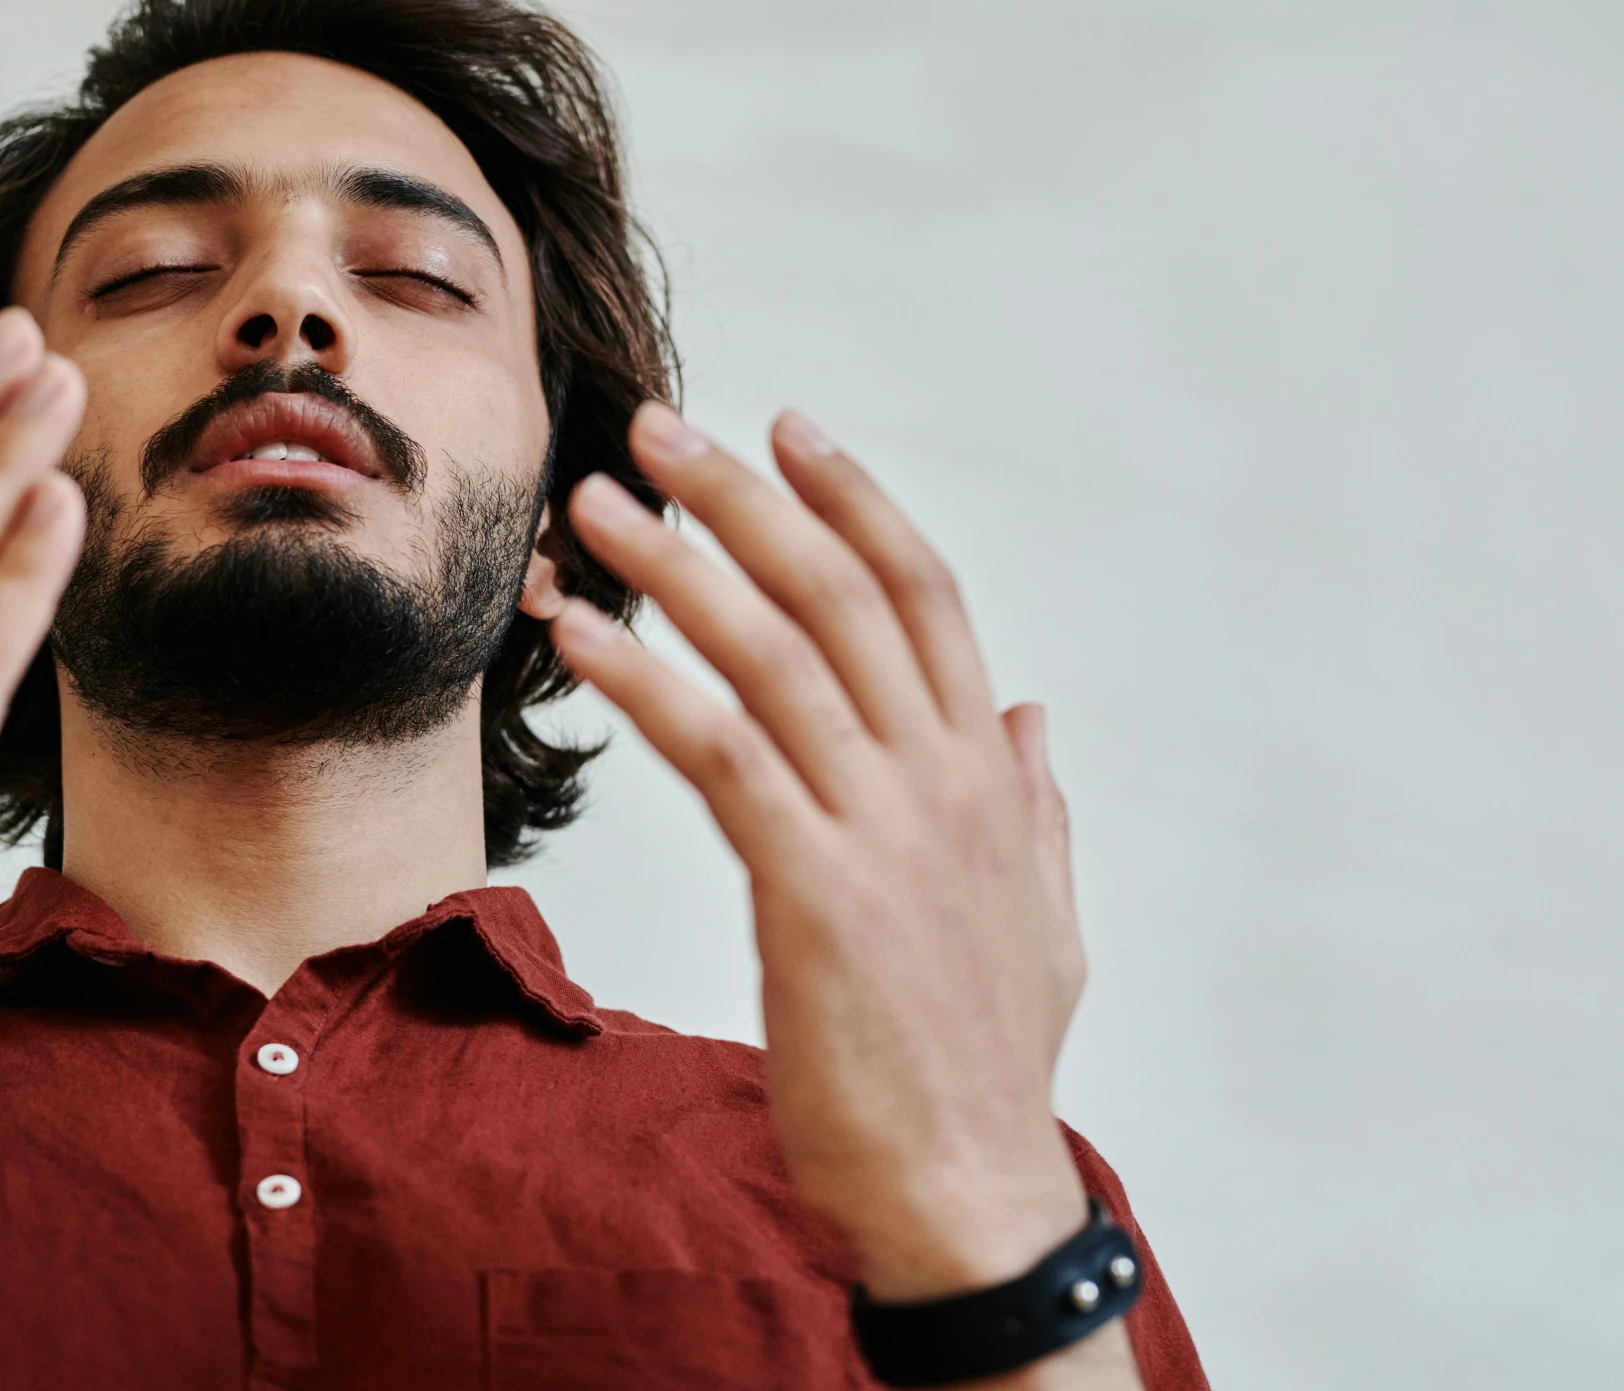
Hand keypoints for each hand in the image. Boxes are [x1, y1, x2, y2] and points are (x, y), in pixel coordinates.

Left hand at [547, 403, 1088, 1299]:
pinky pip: (723, 756)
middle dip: (744, 498)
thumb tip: (1028, 712)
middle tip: (657, 427)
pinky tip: (583, 639)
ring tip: (596, 508)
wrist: (969, 1195)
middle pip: (839, 594)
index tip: (789, 429)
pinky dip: (646, 685)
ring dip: (674, 568)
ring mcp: (883, 834)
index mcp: (983, 777)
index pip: (922, 594)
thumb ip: (1035, 807)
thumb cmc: (984, 1064)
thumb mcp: (1041, 919)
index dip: (853, 501)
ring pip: (774, 657)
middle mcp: (940, 782)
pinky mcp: (817, 894)